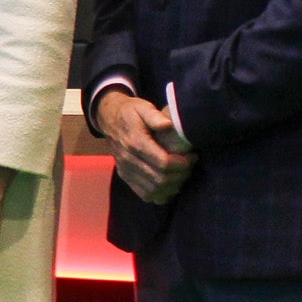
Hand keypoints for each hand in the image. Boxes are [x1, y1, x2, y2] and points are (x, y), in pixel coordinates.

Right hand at [97, 89, 196, 205]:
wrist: (108, 119)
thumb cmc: (130, 112)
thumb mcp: (142, 106)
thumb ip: (155, 116)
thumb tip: (168, 125)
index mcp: (135, 142)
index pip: (164, 163)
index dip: (183, 164)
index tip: (192, 157)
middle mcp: (128, 160)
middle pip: (161, 179)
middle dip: (181, 175)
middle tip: (189, 166)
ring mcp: (126, 170)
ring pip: (154, 190)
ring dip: (173, 186)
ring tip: (181, 174)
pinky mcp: (125, 176)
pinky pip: (145, 195)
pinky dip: (160, 194)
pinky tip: (169, 185)